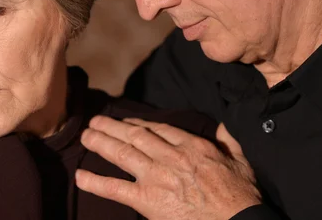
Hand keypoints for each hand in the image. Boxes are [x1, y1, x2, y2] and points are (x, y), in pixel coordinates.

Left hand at [76, 117, 260, 219]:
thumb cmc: (241, 197)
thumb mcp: (241, 162)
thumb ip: (229, 141)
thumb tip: (223, 126)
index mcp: (192, 146)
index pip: (159, 128)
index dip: (139, 122)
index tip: (127, 121)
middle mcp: (170, 156)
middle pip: (135, 135)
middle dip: (113, 126)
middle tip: (95, 120)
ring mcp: (157, 177)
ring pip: (122, 153)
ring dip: (100, 142)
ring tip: (85, 136)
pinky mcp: (148, 200)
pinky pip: (115, 189)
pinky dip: (95, 182)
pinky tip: (80, 176)